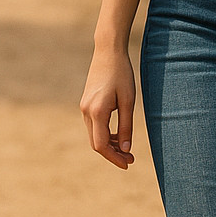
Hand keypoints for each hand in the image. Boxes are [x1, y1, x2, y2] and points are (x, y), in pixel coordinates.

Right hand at [80, 48, 136, 168]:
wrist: (108, 52)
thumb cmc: (121, 74)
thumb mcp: (128, 101)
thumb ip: (126, 126)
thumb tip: (126, 149)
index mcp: (97, 112)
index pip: (102, 145)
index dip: (114, 158)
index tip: (128, 164)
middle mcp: (86, 111)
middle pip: (96, 143)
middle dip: (113, 154)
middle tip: (131, 159)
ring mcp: (84, 107)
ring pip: (94, 135)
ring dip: (110, 145)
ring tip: (127, 149)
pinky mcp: (86, 104)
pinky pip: (93, 126)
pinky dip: (105, 134)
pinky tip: (119, 136)